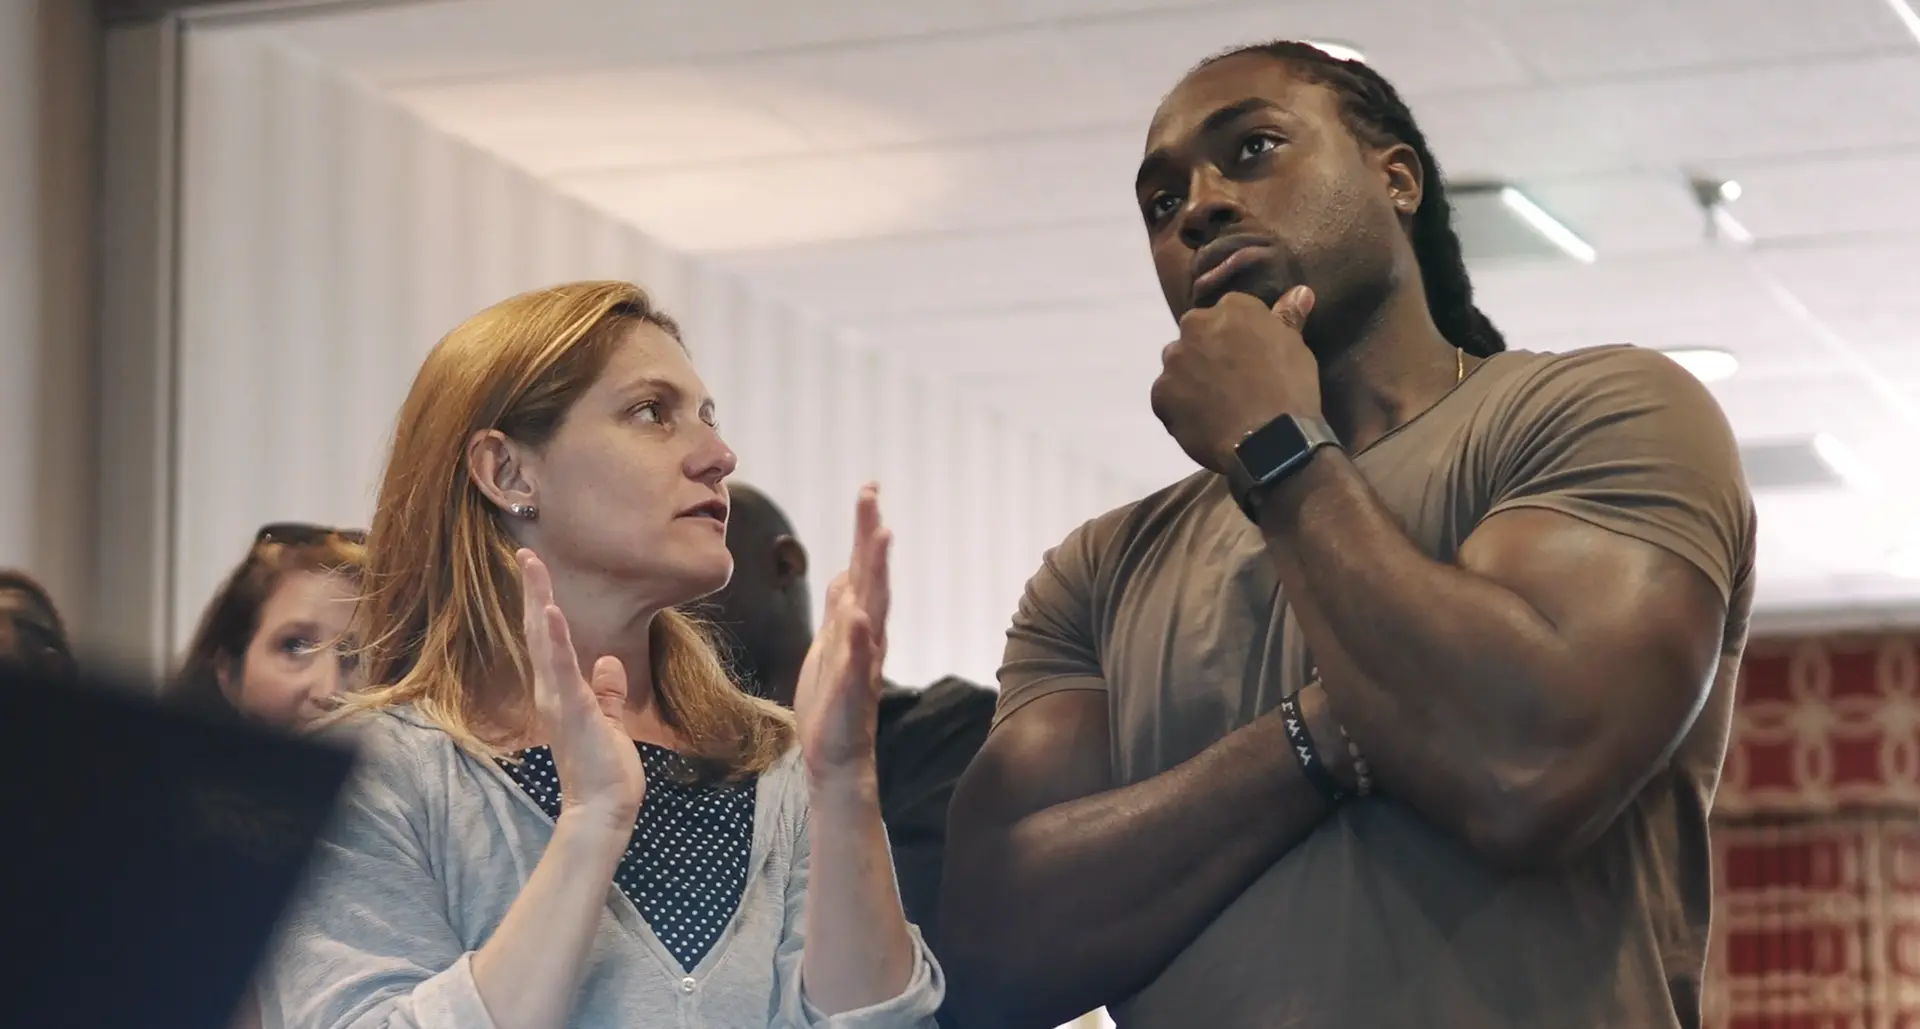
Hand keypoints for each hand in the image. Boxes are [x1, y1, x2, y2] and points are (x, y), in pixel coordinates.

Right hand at [519, 549, 645, 829]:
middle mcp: (550, 691)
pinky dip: (556, 639)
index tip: (536, 570)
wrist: (603, 809)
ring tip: (532, 567)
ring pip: (544, 642)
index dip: (541, 604)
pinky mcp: (572, 710)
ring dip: (539, 602)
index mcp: (560, 692)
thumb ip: (605, 691)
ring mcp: (557, 700)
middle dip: (533, 591)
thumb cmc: (604, 770)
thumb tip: (607, 662)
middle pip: (538, 631)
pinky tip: (551, 611)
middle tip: (526, 554)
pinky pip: (561, 668)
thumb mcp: (608, 720)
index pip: (548, 639)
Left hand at [793, 485, 891, 785]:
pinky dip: (859, 638)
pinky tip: (858, 615)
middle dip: (871, 535)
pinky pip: (856, 660)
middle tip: (872, 495)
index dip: (866, 529)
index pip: (864, 567)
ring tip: (879, 537)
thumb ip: (840, 610)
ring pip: (873, 609)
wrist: (834, 755)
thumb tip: (846, 573)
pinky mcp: (850, 690)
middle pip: (873, 577)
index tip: (869, 489)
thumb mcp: (830, 644)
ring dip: (877, 573)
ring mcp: (861, 661)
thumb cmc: (831, 700)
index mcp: (858, 623)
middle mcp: (867, 636)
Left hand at [1151, 286, 1322, 471]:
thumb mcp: (1296, 348)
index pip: (1228, 312)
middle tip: (1231, 381)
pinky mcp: (1160, 393)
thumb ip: (1288, 317)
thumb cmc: (1289, 389)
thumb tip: (1299, 291)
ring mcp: (1174, 360)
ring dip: (1191, 377)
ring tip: (1215, 403)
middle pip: (1197, 334)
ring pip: (1178, 364)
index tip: (1249, 357)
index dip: (1238, 337)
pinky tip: (1201, 421)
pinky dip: (1180, 406)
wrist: (1269, 439)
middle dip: (1209, 352)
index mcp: (1232, 308)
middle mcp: (1196, 325)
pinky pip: (1167, 397)